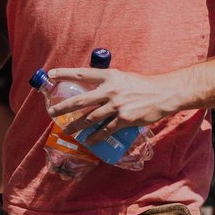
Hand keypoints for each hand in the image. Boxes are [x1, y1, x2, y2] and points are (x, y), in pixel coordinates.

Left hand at [46, 67, 175, 136]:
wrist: (164, 93)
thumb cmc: (144, 85)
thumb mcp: (124, 77)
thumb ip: (109, 82)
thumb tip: (96, 89)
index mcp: (109, 76)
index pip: (82, 74)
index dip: (65, 74)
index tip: (51, 74)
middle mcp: (110, 90)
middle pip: (81, 100)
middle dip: (64, 107)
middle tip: (52, 112)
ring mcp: (116, 105)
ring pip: (90, 118)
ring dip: (76, 125)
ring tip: (67, 130)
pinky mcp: (124, 119)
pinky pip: (105, 130)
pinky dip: (95, 137)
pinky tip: (88, 141)